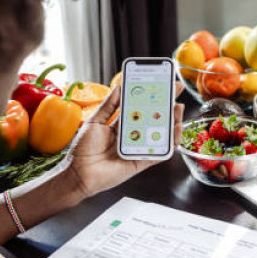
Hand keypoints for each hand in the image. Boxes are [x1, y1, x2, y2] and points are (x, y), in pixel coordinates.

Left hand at [64, 81, 184, 198]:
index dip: (151, 96)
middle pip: (154, 119)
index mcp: (120, 126)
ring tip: (178, 108)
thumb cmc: (82, 150)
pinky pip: (160, 152)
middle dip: (166, 105)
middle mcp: (131, 136)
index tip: (162, 83)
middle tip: (176, 91)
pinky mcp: (141, 162)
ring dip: (172, 122)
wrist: (78, 173)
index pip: (140, 108)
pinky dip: (169, 143)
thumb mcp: (95, 121)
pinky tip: (175, 132)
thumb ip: (109, 106)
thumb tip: (119, 87)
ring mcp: (138, 148)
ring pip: (160, 134)